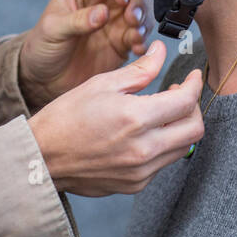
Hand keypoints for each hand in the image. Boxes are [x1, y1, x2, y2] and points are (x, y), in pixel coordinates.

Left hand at [18, 0, 151, 110]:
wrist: (44, 78)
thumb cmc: (43, 45)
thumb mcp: (53, 29)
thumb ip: (78, 20)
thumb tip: (103, 13)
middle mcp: (106, 0)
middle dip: (140, 0)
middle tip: (133, 18)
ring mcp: (117, 21)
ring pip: (144, 11)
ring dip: (145, 21)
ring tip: (135, 35)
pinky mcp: (123, 42)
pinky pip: (141, 36)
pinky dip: (144, 41)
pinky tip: (136, 48)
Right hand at [28, 41, 203, 196]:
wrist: (42, 158)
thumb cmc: (65, 118)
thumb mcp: (101, 84)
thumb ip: (139, 70)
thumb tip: (161, 52)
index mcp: (135, 118)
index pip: (186, 101)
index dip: (194, 84)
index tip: (192, 76)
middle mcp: (143, 149)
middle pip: (195, 130)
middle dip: (193, 108)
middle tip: (180, 94)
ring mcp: (141, 171)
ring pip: (182, 148)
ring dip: (180, 127)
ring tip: (161, 112)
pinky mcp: (135, 184)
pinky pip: (162, 163)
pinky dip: (162, 145)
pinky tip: (144, 133)